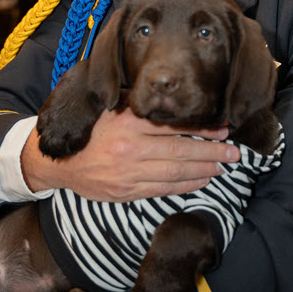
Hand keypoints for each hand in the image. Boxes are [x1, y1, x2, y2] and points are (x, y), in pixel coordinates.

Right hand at [21, 107, 240, 200]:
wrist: (59, 162)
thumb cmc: (90, 131)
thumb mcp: (110, 108)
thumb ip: (137, 105)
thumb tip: (174, 100)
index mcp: (127, 122)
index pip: (173, 125)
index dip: (202, 129)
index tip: (223, 128)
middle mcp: (130, 147)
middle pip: (180, 150)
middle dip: (212, 152)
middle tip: (234, 152)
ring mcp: (129, 172)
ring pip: (175, 172)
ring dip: (204, 170)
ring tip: (223, 166)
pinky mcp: (127, 191)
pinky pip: (163, 189)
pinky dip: (186, 185)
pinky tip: (202, 180)